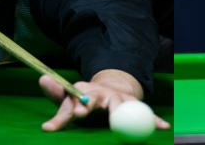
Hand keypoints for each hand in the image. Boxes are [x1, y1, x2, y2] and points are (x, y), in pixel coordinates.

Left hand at [38, 69, 170, 131]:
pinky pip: (145, 113)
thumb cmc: (87, 97)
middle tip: (87, 115)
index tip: (68, 118)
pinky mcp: (133, 105)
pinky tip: (162, 126)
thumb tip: (42, 79)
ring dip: (126, 112)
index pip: (76, 101)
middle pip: (100, 100)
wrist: (112, 86)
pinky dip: (154, 119)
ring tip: (131, 122)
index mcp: (86, 92)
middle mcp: (104, 94)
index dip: (72, 109)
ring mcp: (120, 99)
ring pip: (124, 105)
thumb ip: (57, 94)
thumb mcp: (70, 97)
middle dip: (93, 107)